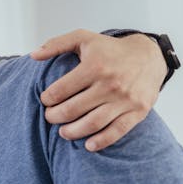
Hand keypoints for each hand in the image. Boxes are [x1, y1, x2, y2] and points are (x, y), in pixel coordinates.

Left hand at [30, 29, 165, 151]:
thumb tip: (33, 55)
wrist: (149, 56)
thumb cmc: (110, 49)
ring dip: (72, 132)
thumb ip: (56, 44)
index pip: (60, 90)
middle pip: (73, 109)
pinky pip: (117, 131)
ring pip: (92, 123)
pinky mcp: (138, 111)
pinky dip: (101, 141)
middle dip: (55, 117)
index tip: (45, 100)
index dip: (47, 98)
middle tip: (50, 117)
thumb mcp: (83, 38)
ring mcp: (125, 99)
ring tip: (63, 132)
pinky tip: (88, 145)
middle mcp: (110, 83)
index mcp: (94, 66)